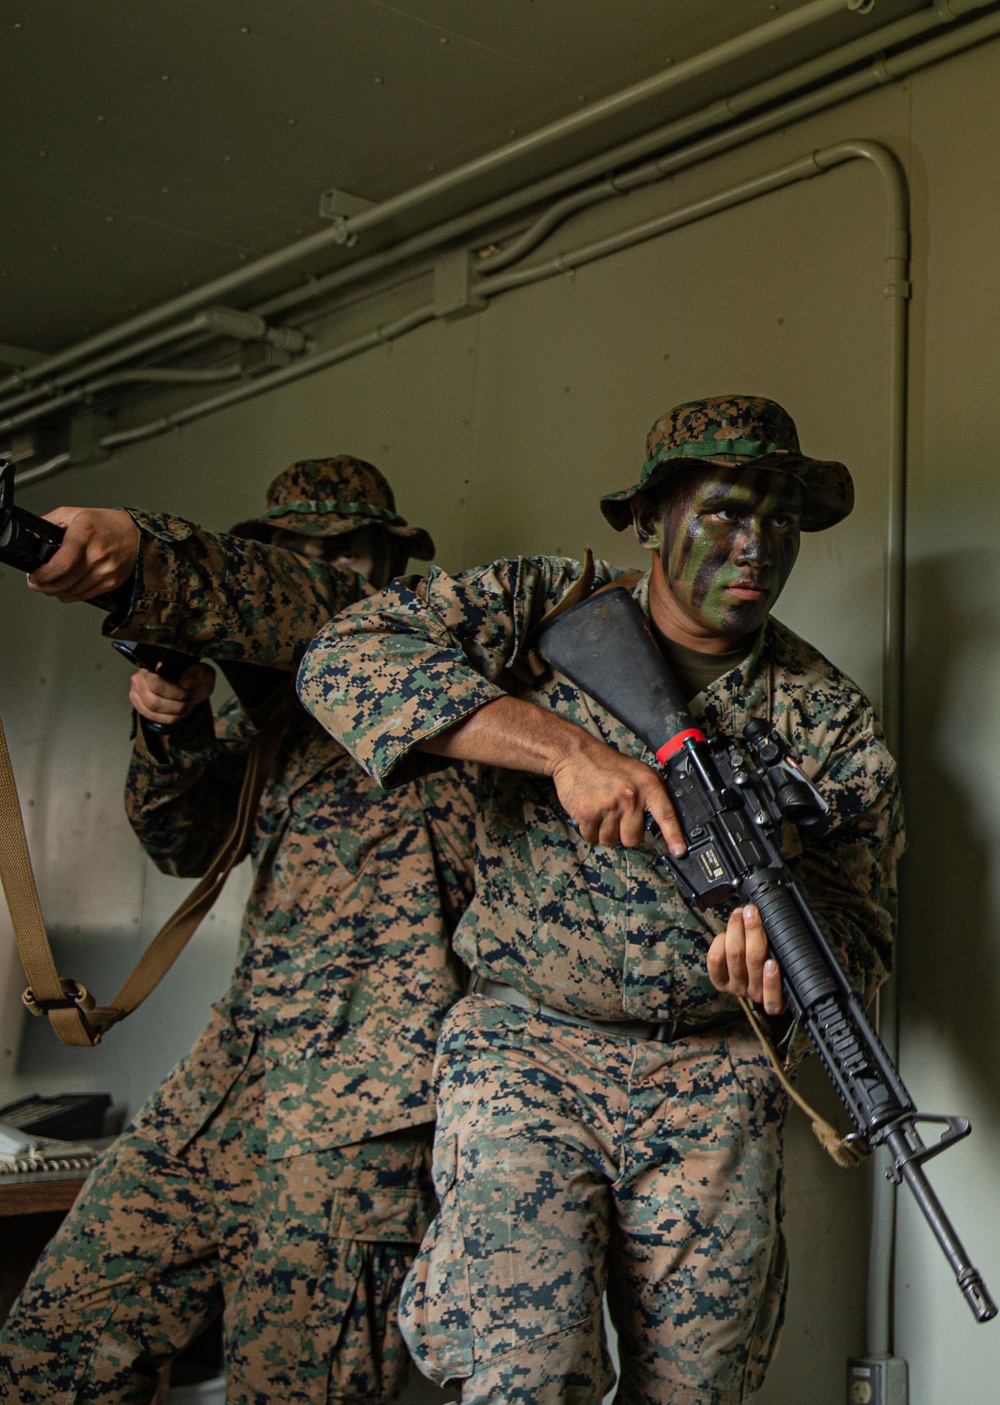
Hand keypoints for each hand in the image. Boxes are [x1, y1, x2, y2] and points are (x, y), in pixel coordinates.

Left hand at [27, 507, 138, 601]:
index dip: (43, 574)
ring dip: (54, 591)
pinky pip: (83, 596)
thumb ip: (51, 521)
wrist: (138, 535)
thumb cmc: (108, 524)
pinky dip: (69, 595)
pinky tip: (64, 587)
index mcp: (85, 534)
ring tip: (47, 584)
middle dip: (42, 585)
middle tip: (35, 581)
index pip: (61, 563)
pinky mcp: (110, 583)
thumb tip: (32, 535)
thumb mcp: (76, 513)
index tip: (34, 574)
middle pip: (63, 582)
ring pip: (71, 592)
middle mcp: (97, 555)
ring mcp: (105, 571)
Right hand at [129, 663, 215, 726]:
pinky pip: (150, 716)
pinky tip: (176, 713)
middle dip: (175, 704)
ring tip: (184, 706)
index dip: (174, 692)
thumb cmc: (196, 679)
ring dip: (173, 711)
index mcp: (155, 662)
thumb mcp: (204, 674)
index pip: (156, 683)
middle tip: (187, 701)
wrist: (191, 688)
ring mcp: (136, 689)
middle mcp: (140, 675)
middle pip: (153, 699)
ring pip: (152, 709)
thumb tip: (184, 682)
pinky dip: (167, 718)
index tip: (187, 693)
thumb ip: (197, 674)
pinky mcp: (137, 702)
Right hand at [551, 731, 684, 852]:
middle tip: (618, 816)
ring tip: (602, 811)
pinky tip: (591, 813)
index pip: (666, 814)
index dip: (674, 835)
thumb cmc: (607, 764)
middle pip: (633, 839)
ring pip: (611, 841)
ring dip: (606, 832)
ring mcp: (608, 807)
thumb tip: (663, 821)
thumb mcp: (638, 771)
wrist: (574, 755)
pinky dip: (590, 831)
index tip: (679, 850)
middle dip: (625, 833)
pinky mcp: (587, 815)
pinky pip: (592, 839)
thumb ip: (651, 794)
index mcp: (647, 785)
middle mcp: (630, 797)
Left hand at [706, 904, 784, 1013]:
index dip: (771, 981)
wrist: (754, 976)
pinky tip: (726, 932)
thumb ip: (783, 951)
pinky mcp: (719, 982)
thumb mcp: (785, 961)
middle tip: (751, 911)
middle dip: (752, 931)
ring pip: (733, 955)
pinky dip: (720, 942)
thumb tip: (778, 924)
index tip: (773, 963)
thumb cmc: (775, 961)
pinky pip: (715, 960)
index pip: (773, 995)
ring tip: (739, 914)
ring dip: (735, 929)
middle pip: (753, 961)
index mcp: (776, 996)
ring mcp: (736, 988)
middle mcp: (756, 994)